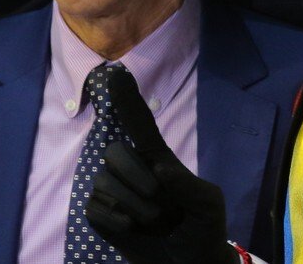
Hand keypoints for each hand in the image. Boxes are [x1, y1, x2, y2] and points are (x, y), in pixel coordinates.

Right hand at [84, 72, 238, 263]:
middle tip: (165, 208)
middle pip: (115, 153)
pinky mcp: (99, 215)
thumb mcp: (208, 205)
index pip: (138, 124)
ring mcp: (112, 190)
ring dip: (136, 208)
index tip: (114, 73)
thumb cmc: (202, 227)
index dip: (126, 99)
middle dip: (140, 182)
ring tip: (155, 222)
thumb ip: (188, 185)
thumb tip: (159, 167)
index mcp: (158, 158)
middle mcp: (131, 168)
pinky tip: (133, 229)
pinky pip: (95, 208)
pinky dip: (117, 221)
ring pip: (104, 183)